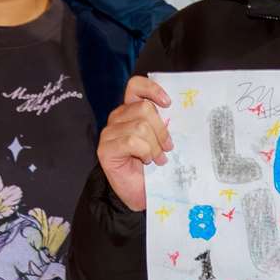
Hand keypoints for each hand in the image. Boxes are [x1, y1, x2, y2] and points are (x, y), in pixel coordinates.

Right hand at [97, 76, 172, 211]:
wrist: (141, 193)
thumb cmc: (153, 166)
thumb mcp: (161, 140)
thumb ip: (163, 123)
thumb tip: (174, 113)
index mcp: (130, 111)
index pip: (135, 86)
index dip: (152, 89)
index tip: (168, 103)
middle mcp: (117, 118)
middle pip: (144, 108)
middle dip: (161, 130)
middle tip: (167, 147)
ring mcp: (108, 133)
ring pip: (140, 126)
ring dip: (154, 146)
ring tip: (156, 158)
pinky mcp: (105, 149)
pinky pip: (132, 141)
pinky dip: (145, 152)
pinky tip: (146, 161)